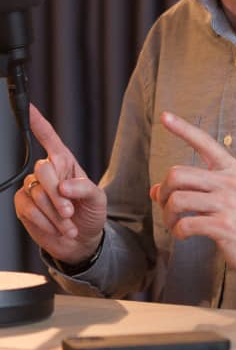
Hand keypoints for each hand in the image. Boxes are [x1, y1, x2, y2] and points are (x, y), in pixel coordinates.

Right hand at [14, 105, 106, 264]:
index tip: (29, 108)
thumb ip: (83, 188)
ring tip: (69, 224)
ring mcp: (33, 188)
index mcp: (66, 162)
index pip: (50, 138)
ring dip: (55, 214)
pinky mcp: (24, 205)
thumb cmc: (91, 213)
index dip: (39, 123)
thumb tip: (63, 186)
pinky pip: (28, 208)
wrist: (81, 241)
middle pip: (44, 170)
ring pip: (37, 193)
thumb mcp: (97, 198)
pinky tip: (56, 227)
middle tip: (70, 211)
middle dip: (58, 195)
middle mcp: (48, 171)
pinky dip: (45, 221)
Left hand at [150, 112, 235, 281]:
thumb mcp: (221, 195)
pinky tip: (183, 234)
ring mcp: (229, 203)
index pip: (203, 142)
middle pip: (178, 174)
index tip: (164, 116)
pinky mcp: (224, 226)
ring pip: (177, 200)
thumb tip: (156, 191)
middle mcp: (230, 181)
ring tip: (173, 222)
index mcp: (231, 168)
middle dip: (164, 191)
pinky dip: (177, 231)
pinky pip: (185, 224)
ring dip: (167, 214)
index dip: (182, 128)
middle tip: (165, 204)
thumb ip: (193, 188)